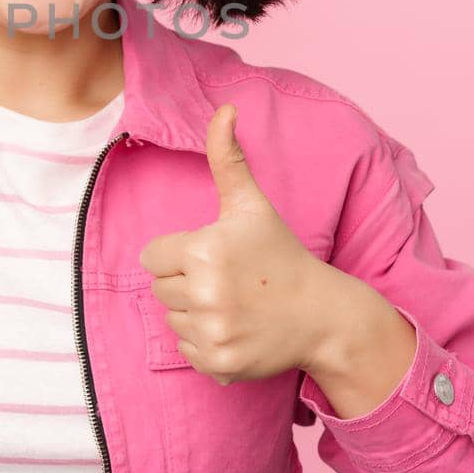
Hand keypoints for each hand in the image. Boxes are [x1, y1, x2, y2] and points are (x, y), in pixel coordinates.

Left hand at [137, 103, 345, 385]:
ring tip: (233, 303)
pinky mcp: (218, 363)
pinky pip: (186, 350)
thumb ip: (227, 157)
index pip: (152, 257)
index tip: (212, 255)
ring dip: (194, 313)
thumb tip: (225, 109)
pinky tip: (235, 328)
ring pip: (172, 319)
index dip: (179, 253)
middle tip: (227, 280)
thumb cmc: (280, 253)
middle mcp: (204, 294)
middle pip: (160, 288)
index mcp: (203, 251)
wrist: (321, 314)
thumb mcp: (252, 204)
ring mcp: (212, 332)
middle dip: (186, 282)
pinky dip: (205, 342)